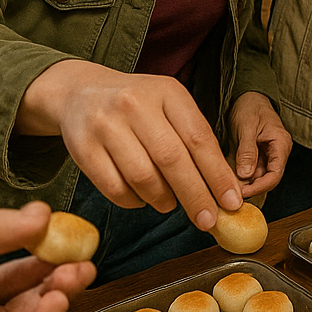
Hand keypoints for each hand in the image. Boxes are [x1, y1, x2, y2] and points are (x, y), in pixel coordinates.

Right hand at [16, 59, 241, 230]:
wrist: (80, 93)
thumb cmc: (137, 105)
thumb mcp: (169, 105)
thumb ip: (193, 138)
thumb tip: (222, 187)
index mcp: (166, 92)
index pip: (199, 138)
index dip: (218, 174)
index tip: (232, 201)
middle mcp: (135, 104)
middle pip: (172, 159)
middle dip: (195, 195)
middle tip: (208, 220)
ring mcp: (106, 125)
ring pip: (143, 177)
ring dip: (163, 199)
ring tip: (170, 203)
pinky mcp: (82, 148)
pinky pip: (114, 188)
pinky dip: (134, 201)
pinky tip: (142, 198)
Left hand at [227, 92, 291, 195]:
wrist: (247, 96)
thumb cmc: (250, 106)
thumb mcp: (247, 127)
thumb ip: (247, 151)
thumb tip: (245, 175)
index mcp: (281, 144)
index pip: (276, 174)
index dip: (260, 187)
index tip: (243, 193)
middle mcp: (278, 151)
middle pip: (269, 178)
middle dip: (252, 187)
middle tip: (232, 193)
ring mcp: (268, 154)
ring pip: (260, 176)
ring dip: (246, 183)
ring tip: (229, 186)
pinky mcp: (259, 155)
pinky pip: (253, 170)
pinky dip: (243, 176)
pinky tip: (231, 178)